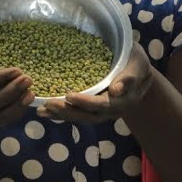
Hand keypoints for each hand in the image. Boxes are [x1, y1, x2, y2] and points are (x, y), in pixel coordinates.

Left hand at [38, 40, 153, 122]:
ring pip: (80, 117)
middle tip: (49, 103)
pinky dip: (60, 113)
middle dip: (67, 110)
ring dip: (60, 115)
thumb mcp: (137, 64)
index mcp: (123, 101)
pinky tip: (44, 111)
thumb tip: (116, 90)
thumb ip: (129, 76)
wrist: (139, 73)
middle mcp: (111, 111)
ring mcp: (101, 112)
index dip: (86, 102)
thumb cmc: (136, 63)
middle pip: (88, 115)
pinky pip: (76, 114)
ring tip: (42, 110)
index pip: (102, 104)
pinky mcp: (92, 110)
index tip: (69, 96)